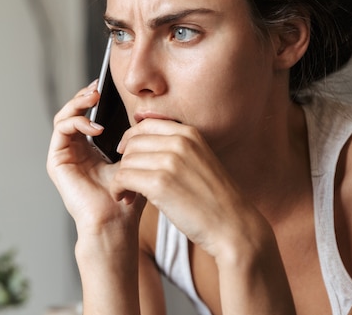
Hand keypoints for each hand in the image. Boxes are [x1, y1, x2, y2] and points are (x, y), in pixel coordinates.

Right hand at [47, 81, 144, 237]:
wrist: (116, 222)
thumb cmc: (128, 197)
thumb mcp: (134, 160)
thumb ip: (134, 138)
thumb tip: (146, 114)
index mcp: (90, 149)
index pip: (87, 114)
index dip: (93, 98)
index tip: (107, 86)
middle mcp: (74, 150)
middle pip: (72, 111)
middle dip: (84, 96)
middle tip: (98, 87)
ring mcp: (64, 155)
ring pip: (64, 117)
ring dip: (78, 103)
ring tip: (94, 98)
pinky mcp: (56, 161)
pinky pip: (61, 130)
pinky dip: (76, 122)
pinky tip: (95, 126)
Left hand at [112, 119, 268, 260]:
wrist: (233, 226)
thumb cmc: (215, 200)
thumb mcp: (199, 161)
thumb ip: (175, 149)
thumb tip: (140, 144)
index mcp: (190, 134)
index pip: (145, 125)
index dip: (130, 139)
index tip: (126, 154)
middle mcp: (179, 143)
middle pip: (132, 143)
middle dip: (125, 162)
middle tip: (128, 182)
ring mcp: (170, 161)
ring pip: (126, 161)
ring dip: (121, 178)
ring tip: (128, 194)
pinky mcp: (160, 184)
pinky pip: (122, 178)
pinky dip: (118, 189)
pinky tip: (125, 199)